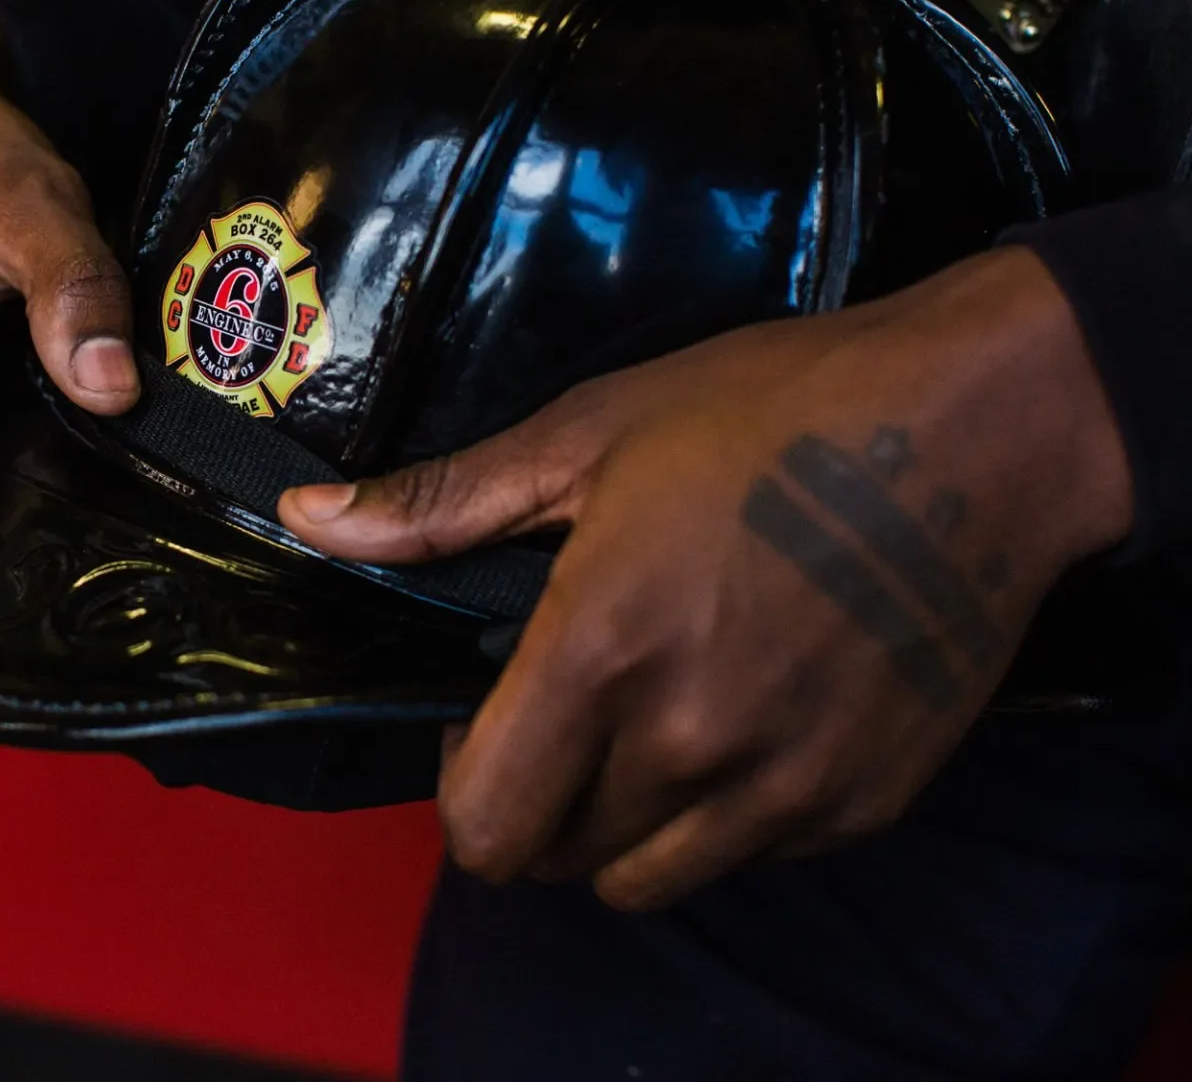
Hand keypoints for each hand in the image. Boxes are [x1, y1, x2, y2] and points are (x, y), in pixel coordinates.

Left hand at [279, 248, 1131, 908]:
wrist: (982, 429)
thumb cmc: (772, 413)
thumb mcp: (591, 434)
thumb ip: (442, 503)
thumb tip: (307, 520)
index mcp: (601, 654)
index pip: (482, 827)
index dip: (460, 788)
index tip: (479, 721)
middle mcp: (687, 744)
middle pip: (555, 860)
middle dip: (535, 802)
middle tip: (566, 708)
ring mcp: (784, 786)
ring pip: (648, 877)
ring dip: (622, 825)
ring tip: (648, 723)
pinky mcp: (862, 801)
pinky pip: (750, 854)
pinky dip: (725, 816)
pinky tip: (745, 717)